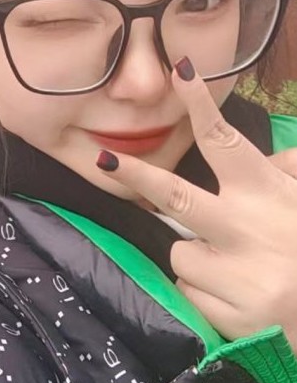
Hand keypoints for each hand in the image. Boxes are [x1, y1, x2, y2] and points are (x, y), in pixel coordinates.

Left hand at [96, 58, 296, 351]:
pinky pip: (189, 293)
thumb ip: (286, 173)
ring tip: (237, 272)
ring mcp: (242, 273)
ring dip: (197, 260)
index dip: (201, 104)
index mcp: (268, 193)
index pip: (227, 140)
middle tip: (105, 160)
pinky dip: (205, 296)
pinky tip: (238, 300)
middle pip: (177, 195)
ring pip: (180, 253)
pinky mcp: (234, 315)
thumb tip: (273, 157)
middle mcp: (251, 228)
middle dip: (137, 175)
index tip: (180, 68)